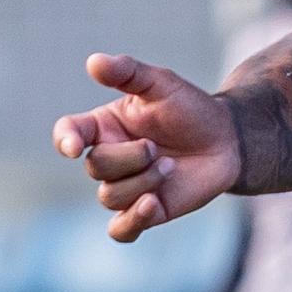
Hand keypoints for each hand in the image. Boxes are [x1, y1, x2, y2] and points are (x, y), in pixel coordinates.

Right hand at [55, 53, 238, 241]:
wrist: (226, 140)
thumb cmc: (190, 108)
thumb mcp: (161, 84)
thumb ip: (128, 72)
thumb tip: (94, 62)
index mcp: (103, 126)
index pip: (68, 133)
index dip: (65, 140)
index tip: (74, 147)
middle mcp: (109, 158)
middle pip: (95, 167)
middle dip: (128, 158)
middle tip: (158, 148)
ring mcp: (125, 187)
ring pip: (109, 197)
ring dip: (142, 181)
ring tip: (170, 167)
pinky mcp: (146, 212)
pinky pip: (121, 230)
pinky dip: (133, 220)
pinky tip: (153, 204)